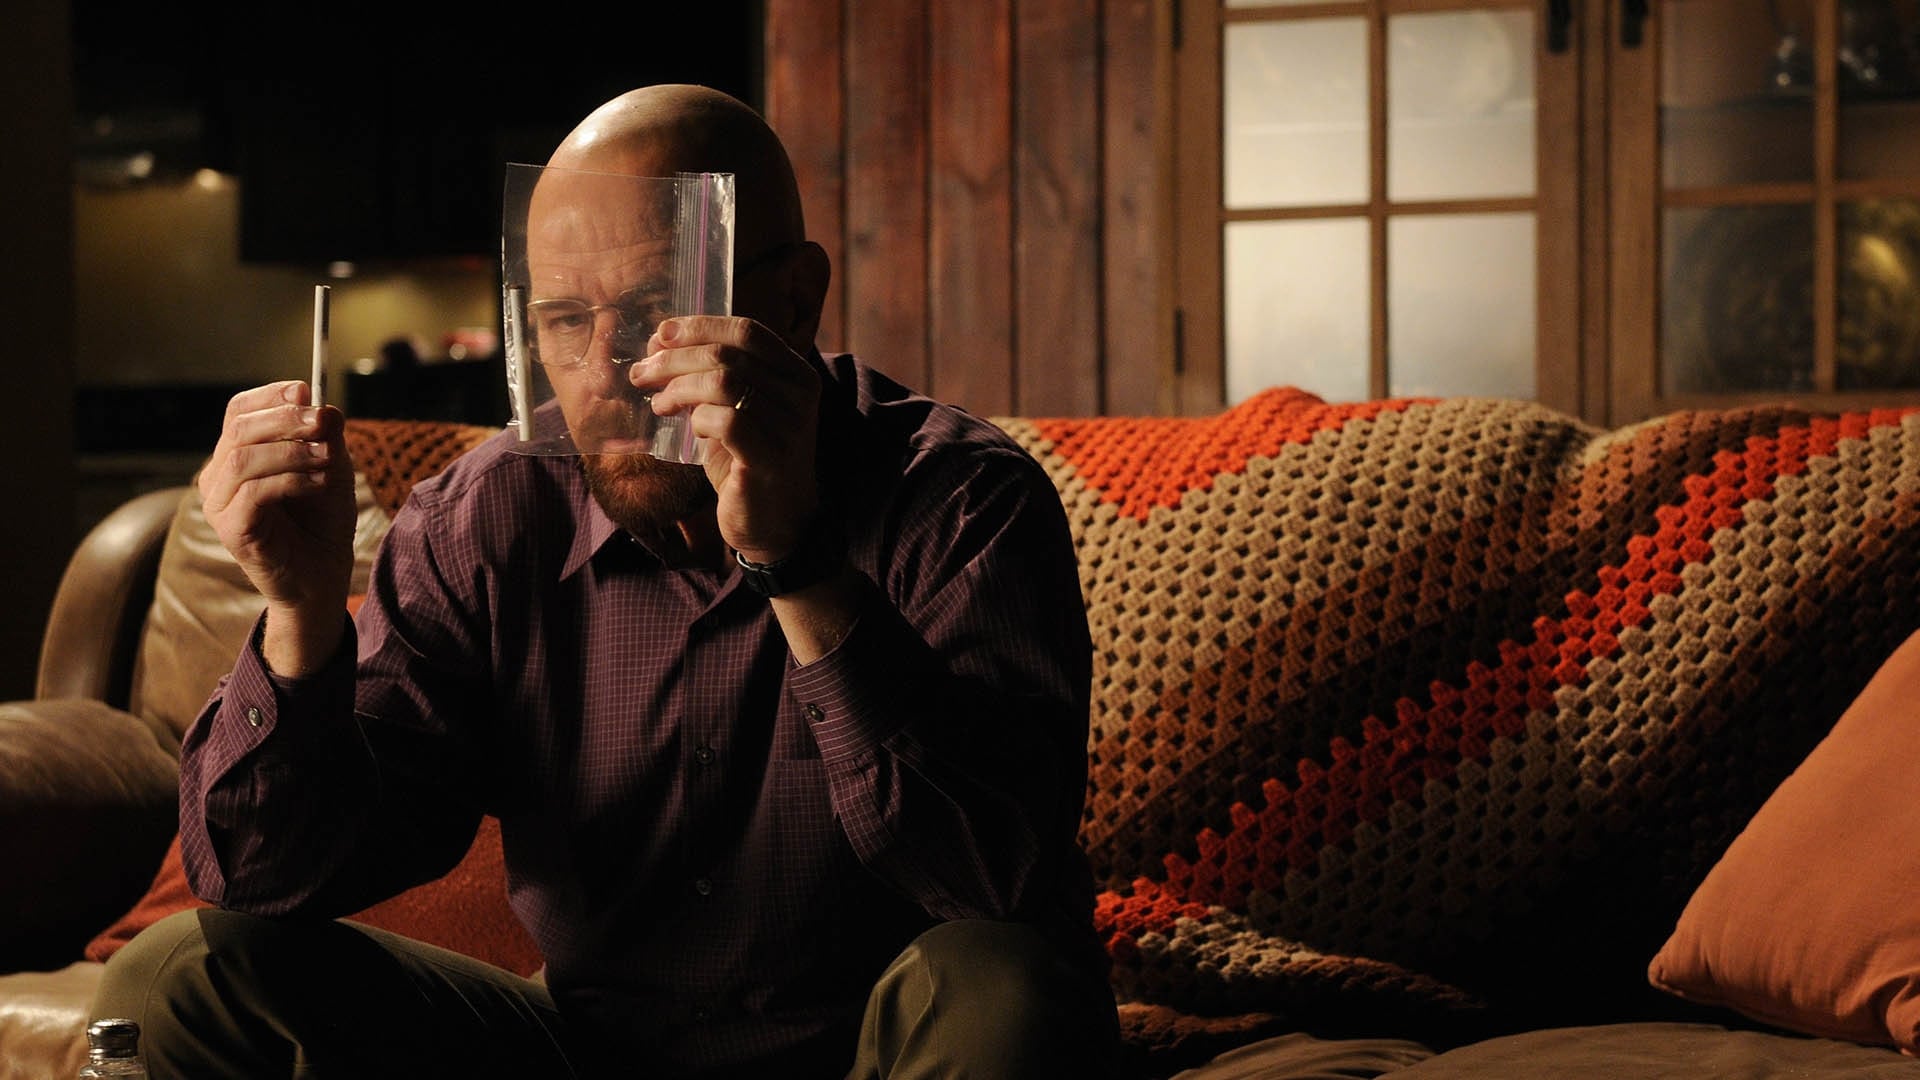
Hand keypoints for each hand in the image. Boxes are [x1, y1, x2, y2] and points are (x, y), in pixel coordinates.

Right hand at [198, 380, 356, 672]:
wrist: (323, 574)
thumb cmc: (322, 520)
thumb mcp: (332, 467)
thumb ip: (326, 436)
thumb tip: (322, 402)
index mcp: (237, 455)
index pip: (238, 411)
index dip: (269, 396)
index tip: (305, 390)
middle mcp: (219, 477)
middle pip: (239, 430)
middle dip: (285, 420)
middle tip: (322, 421)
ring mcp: (219, 504)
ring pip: (243, 459)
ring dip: (291, 451)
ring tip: (327, 458)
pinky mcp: (231, 530)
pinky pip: (254, 493)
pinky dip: (291, 480)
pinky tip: (320, 482)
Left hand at [636, 316, 820, 561]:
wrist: (776, 523)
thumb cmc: (748, 461)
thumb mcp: (734, 410)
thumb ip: (709, 376)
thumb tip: (662, 340)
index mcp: (796, 374)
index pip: (747, 331)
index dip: (700, 326)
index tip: (661, 334)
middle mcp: (800, 395)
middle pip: (728, 354)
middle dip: (675, 359)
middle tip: (642, 373)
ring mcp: (790, 426)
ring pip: (723, 383)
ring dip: (679, 388)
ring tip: (659, 404)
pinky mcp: (771, 457)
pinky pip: (725, 421)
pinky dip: (699, 420)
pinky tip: (691, 432)